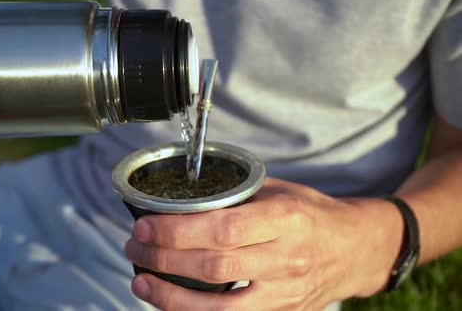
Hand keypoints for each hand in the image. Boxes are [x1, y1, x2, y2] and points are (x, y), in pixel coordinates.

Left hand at [124, 178, 404, 309]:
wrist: (356, 249)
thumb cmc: (312, 214)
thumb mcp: (280, 191)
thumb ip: (236, 195)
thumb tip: (182, 197)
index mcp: (285, 219)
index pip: (223, 228)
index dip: (178, 231)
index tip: (145, 225)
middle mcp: (286, 259)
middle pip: (215, 266)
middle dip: (165, 259)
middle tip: (134, 248)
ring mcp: (285, 293)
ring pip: (220, 306)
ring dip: (172, 296)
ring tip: (140, 281)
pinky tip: (171, 303)